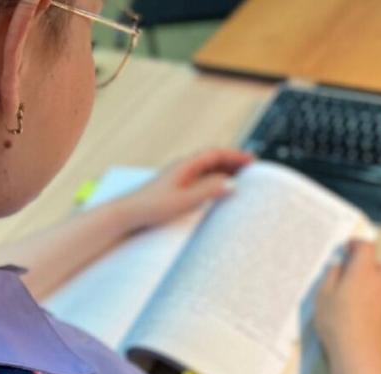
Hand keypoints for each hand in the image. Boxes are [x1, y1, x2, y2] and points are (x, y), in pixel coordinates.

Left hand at [118, 149, 253, 230]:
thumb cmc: (152, 206)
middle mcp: (183, 168)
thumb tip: (232, 184)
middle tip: (252, 171)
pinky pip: (201, 180)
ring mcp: (179, 177)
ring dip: (225, 172)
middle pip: (213, 159)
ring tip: (241, 180)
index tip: (252, 161)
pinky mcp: (176, 188)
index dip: (235, 155)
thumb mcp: (185, 200)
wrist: (128, 214)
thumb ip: (209, 191)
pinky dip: (215, 182)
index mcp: (186, 165)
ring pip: (208, 170)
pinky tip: (220, 191)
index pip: (216, 153)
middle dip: (234, 162)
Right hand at [315, 241, 380, 364]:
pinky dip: (376, 298)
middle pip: (376, 264)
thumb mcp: (323, 296)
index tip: (347, 247)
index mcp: (363, 272)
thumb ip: (332, 275)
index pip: (366, 247)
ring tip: (353, 295)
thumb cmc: (337, 324)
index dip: (357, 244)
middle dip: (363, 265)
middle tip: (346, 273)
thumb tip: (339, 265)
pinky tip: (362, 311)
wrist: (358, 355)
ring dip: (371, 282)